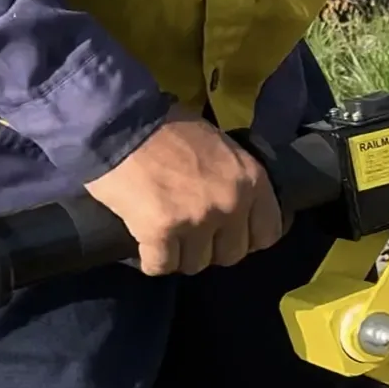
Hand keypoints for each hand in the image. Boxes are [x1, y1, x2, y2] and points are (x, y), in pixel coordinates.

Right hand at [84, 109, 282, 276]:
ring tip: (166, 239)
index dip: (246, 238)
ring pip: (196, 263)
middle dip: (211, 248)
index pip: (268, 233)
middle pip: (231, 254)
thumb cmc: (168, 128)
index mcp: (253, 180)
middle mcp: (232, 203)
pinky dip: (151, 260)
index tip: (228, 235)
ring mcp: (198, 220)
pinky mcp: (161, 231)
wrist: (120, 122)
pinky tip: (144, 246)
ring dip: (180, 255)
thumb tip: (239, 206)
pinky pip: (161, 265)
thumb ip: (235, 179)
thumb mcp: (220, 146)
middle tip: (192, 236)